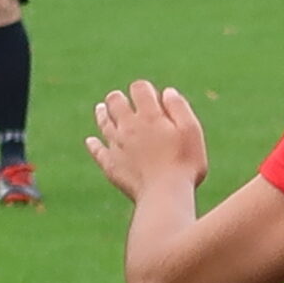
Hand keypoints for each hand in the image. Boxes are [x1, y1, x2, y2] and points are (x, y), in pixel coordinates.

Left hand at [87, 80, 206, 202]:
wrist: (164, 193)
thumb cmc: (184, 162)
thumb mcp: (192, 131)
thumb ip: (179, 108)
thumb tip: (167, 92)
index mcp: (149, 115)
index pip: (140, 88)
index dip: (145, 89)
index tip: (152, 96)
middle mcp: (128, 126)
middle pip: (116, 101)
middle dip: (119, 97)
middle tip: (122, 99)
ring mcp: (116, 145)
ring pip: (104, 122)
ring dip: (103, 113)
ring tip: (103, 109)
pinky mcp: (111, 164)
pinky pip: (98, 151)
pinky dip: (94, 144)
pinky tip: (91, 141)